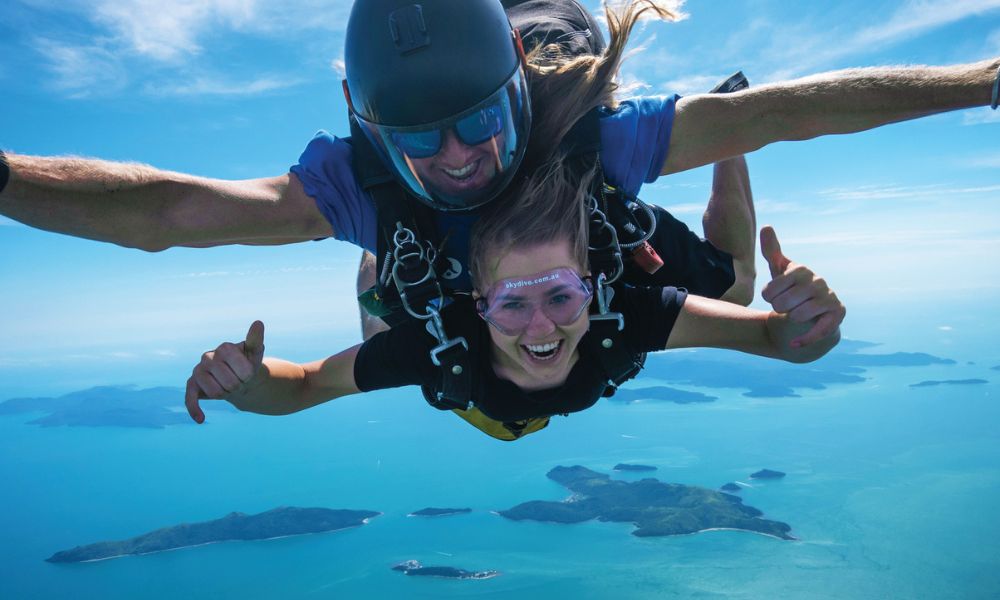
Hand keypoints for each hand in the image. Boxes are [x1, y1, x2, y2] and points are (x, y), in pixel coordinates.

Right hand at [185, 321, 265, 423]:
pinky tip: (201, 420)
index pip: (242, 370)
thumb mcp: (256, 353)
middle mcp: (208, 356)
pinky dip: (195, 410)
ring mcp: (198, 370)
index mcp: (225, 348)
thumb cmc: (249, 363)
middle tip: (239, 381)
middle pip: (229, 383)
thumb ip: (255, 339)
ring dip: (227, 394)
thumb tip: (258, 322)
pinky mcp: (192, 384)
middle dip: (238, 386)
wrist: (240, 377)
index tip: (249, 373)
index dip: (248, 376)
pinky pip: (190, 398)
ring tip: (229, 386)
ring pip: (216, 392)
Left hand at [760, 226, 844, 347]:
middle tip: (787, 307)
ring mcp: (830, 297)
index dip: (768, 298)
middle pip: (782, 304)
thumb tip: (766, 226)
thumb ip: (772, 252)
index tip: (775, 296)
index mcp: (801, 270)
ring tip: (795, 315)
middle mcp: (818, 281)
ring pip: (797, 316)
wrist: (808, 317)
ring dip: (791, 320)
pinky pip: (817, 331)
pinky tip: (794, 344)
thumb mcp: (779, 272)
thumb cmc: (791, 291)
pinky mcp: (837, 315)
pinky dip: (803, 340)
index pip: (770, 290)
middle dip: (780, 310)